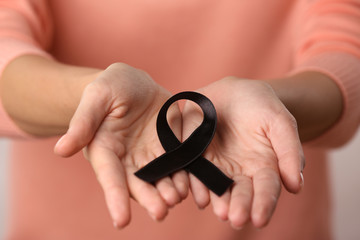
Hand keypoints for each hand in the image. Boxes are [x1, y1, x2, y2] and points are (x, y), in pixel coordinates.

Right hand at [54, 63, 187, 227]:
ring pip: (159, 178)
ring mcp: (149, 155)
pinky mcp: (169, 147)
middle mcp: (127, 159)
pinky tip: (191, 184)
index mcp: (105, 149)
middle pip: (137, 183)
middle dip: (149, 199)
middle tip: (160, 212)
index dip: (115, 198)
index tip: (121, 221)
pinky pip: (177, 164)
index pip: (109, 176)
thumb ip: (83, 122)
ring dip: (168, 191)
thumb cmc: (111, 87)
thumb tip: (62, 150)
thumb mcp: (97, 96)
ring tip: (177, 198)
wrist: (135, 84)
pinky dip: (184, 175)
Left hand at [182, 77, 304, 228]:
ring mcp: (216, 164)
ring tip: (219, 210)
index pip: (265, 189)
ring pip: (215, 185)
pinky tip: (199, 195)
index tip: (259, 219)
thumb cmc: (262, 106)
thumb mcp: (281, 122)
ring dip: (216, 199)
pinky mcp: (196, 154)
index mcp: (263, 166)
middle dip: (238, 206)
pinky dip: (196, 183)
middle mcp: (239, 171)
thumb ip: (289, 151)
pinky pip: (194, 169)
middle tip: (236, 219)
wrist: (237, 90)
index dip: (263, 204)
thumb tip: (296, 186)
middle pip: (240, 192)